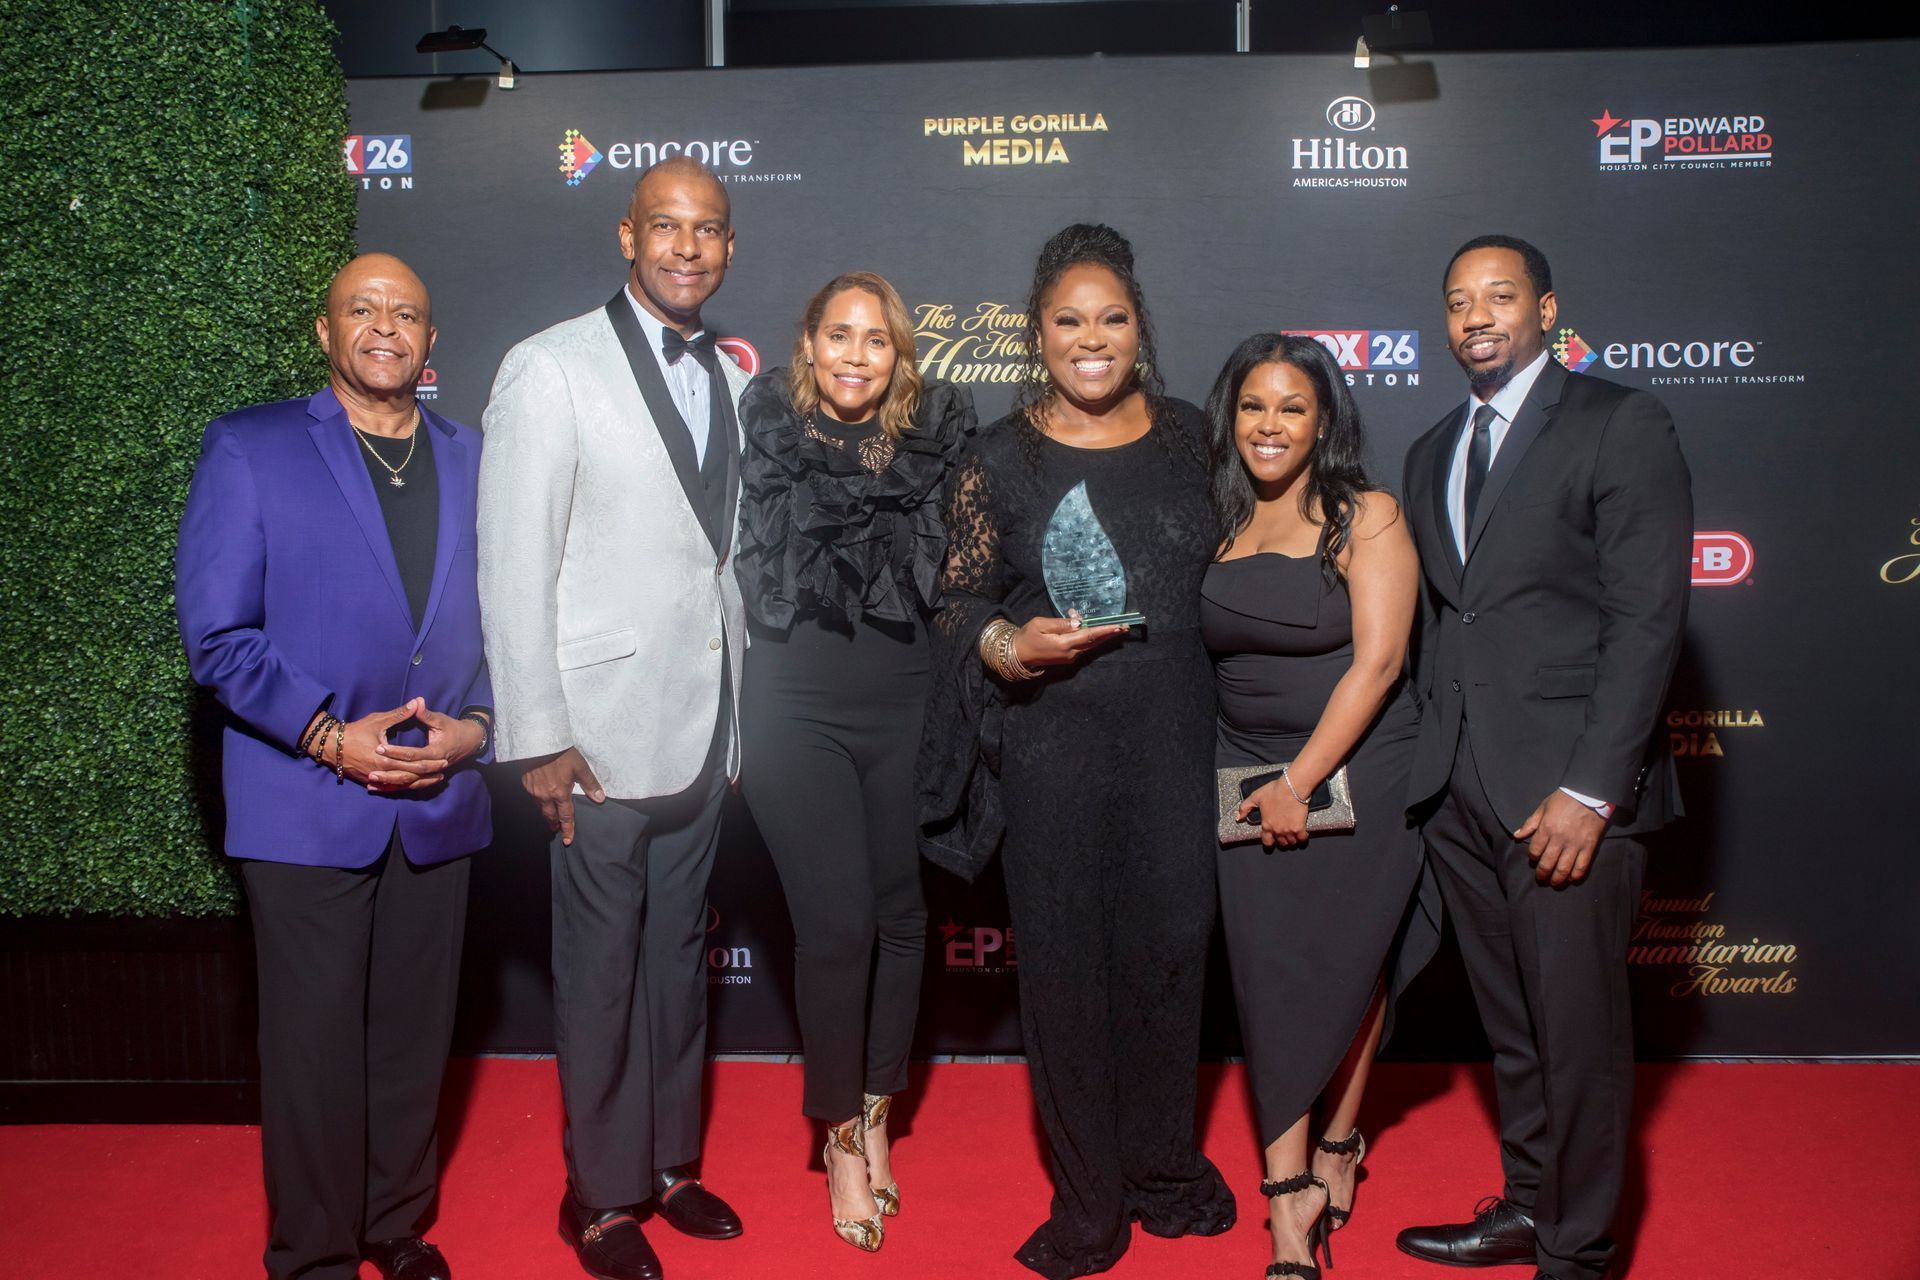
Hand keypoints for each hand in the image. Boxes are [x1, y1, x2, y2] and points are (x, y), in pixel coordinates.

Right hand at [314, 698, 448, 787]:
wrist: (330, 745)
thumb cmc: (355, 731)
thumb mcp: (378, 720)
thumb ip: (400, 714)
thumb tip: (417, 702)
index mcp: (385, 758)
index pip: (413, 763)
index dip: (430, 762)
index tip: (444, 759)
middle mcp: (380, 771)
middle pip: (410, 776)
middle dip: (428, 774)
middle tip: (444, 771)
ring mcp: (374, 779)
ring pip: (401, 785)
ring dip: (418, 783)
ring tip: (433, 780)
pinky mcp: (369, 782)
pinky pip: (389, 788)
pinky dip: (403, 787)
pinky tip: (413, 786)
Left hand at [370, 706, 484, 790]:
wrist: (468, 742)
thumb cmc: (453, 729)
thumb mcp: (440, 720)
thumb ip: (425, 713)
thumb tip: (416, 701)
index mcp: (436, 752)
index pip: (412, 754)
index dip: (395, 751)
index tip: (378, 747)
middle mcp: (433, 767)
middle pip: (409, 773)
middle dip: (389, 773)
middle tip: (370, 772)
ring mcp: (431, 774)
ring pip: (408, 783)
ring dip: (390, 784)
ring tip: (371, 783)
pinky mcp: (427, 778)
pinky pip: (409, 786)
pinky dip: (394, 788)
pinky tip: (379, 788)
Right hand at [520, 746, 604, 846]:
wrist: (538, 741)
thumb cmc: (562, 753)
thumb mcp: (580, 767)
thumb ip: (590, 784)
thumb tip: (600, 799)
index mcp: (560, 793)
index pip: (566, 816)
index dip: (568, 829)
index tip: (567, 840)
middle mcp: (545, 796)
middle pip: (550, 816)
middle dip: (554, 824)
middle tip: (556, 829)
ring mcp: (533, 791)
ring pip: (540, 808)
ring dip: (546, 814)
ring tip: (549, 817)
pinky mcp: (525, 783)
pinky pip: (532, 798)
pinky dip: (538, 802)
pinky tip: (540, 799)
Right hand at [1013, 611, 1128, 667]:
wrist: (1017, 655)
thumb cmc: (1027, 637)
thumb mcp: (1040, 625)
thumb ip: (1060, 623)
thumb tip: (1078, 622)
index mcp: (1064, 644)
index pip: (1089, 635)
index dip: (1105, 630)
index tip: (1118, 626)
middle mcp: (1070, 653)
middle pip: (1094, 642)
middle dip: (1110, 634)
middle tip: (1125, 627)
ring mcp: (1070, 657)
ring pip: (1090, 644)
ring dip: (1103, 636)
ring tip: (1117, 629)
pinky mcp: (1068, 657)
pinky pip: (1084, 646)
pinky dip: (1092, 638)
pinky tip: (1098, 632)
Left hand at [1237, 779, 1308, 848]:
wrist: (1291, 787)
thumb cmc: (1274, 791)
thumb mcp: (1255, 797)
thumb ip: (1245, 808)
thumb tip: (1238, 818)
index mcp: (1267, 825)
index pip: (1267, 842)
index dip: (1269, 841)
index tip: (1272, 839)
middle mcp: (1277, 830)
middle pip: (1281, 843)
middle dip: (1281, 839)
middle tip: (1283, 833)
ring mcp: (1289, 830)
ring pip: (1291, 842)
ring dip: (1291, 839)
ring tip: (1292, 833)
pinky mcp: (1300, 827)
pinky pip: (1302, 838)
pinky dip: (1302, 837)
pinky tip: (1302, 832)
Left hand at [1514, 790, 1607, 886]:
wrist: (1589, 794)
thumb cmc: (1564, 799)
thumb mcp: (1543, 807)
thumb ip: (1530, 823)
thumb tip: (1516, 835)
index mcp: (1546, 828)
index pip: (1534, 850)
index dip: (1532, 858)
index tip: (1533, 860)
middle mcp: (1559, 839)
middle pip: (1547, 863)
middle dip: (1542, 873)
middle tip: (1541, 878)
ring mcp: (1575, 844)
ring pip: (1564, 868)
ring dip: (1557, 879)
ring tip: (1554, 882)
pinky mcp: (1589, 846)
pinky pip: (1582, 865)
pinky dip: (1576, 875)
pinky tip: (1571, 879)